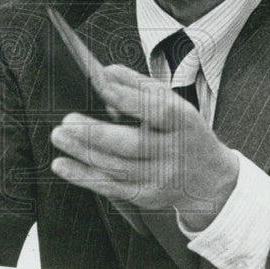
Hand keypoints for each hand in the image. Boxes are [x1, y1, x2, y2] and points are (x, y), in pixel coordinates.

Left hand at [49, 64, 239, 231]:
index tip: (101, 85)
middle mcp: (174, 152)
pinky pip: (111, 187)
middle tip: (67, 121)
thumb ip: (141, 87)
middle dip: (96, 133)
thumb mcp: (174, 105)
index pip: (158, 110)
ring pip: (117, 167)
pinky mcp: (147, 196)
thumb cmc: (183, 131)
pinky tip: (62, 164)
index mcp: (183, 122)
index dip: (129, 98)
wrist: (210, 178)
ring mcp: (161, 178)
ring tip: (59, 136)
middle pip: (133, 144)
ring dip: (82, 152)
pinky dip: (83, 176)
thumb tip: (106, 72)